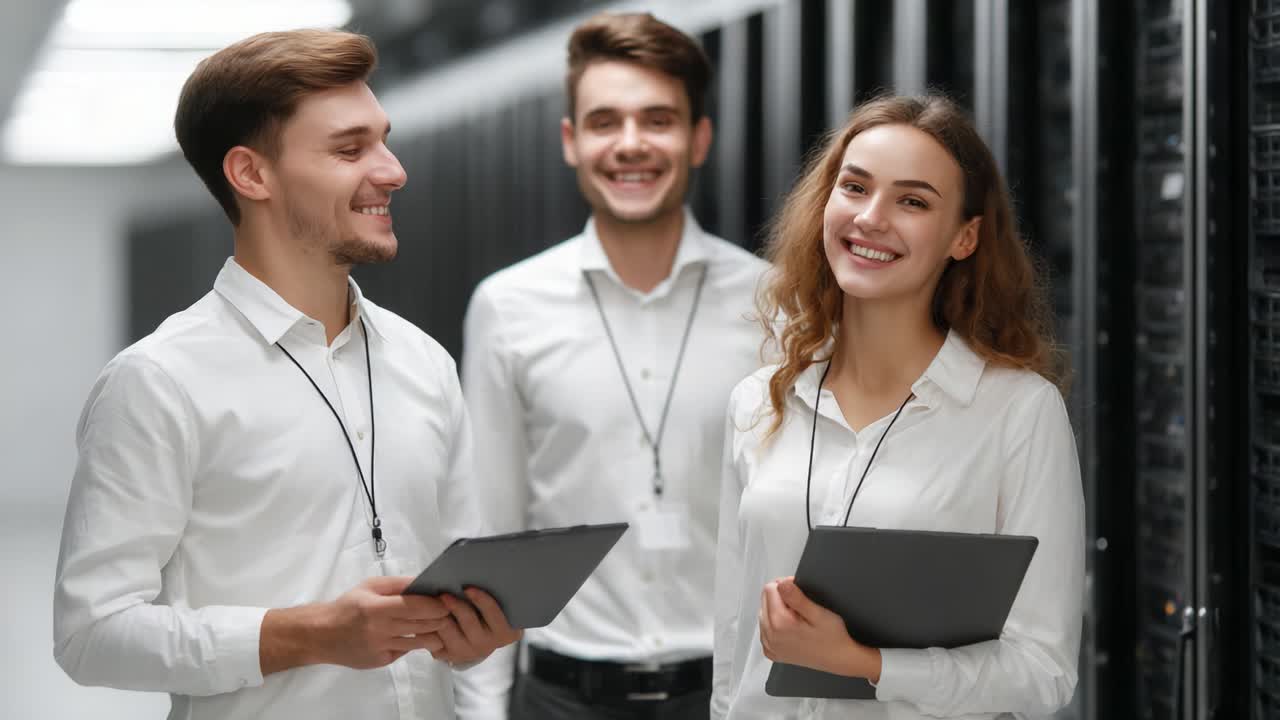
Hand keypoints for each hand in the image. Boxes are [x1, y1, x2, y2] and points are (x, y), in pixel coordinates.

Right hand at [305, 576, 452, 670]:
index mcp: (376, 607)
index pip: (414, 606)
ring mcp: (381, 648)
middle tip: (450, 612)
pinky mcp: (381, 661)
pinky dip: (416, 644)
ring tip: (443, 626)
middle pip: (420, 625)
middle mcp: (379, 630)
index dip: (434, 604)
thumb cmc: (348, 606)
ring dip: (434, 634)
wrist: (322, 635)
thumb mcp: (369, 586)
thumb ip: (397, 584)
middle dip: (439, 618)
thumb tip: (423, 582)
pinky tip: (424, 637)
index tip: (447, 600)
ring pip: (417, 642)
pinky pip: (405, 651)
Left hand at [429, 587, 522, 664]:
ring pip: (448, 630)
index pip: (494, 614)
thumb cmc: (489, 612)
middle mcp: (488, 645)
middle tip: (444, 593)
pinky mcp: (449, 656)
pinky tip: (423, 612)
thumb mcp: (498, 606)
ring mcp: (468, 653)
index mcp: (506, 632)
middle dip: (456, 605)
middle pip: (469, 622)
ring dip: (438, 614)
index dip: (482, 600)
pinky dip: (428, 624)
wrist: (479, 637)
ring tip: (429, 600)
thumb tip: (475, 573)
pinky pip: (434, 639)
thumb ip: (493, 594)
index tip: (468, 588)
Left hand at [758, 577, 880, 681]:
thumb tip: (782, 584)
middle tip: (801, 607)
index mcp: (780, 623)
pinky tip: (791, 628)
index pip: (770, 589)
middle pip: (765, 600)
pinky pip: (765, 628)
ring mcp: (769, 645)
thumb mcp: (819, 613)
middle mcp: (770, 636)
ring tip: (797, 619)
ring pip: (764, 613)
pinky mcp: (771, 651)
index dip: (787, 586)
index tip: (800, 593)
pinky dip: (775, 624)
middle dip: (781, 598)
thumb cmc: (832, 638)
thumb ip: (797, 597)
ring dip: (777, 610)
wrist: (838, 659)